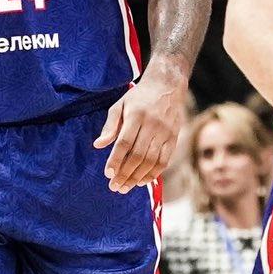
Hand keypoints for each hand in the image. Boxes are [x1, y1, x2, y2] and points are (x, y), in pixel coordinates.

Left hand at [94, 64, 187, 191]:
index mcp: (136, 115)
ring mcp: (165, 133)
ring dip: (137, 177)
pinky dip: (153, 174)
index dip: (116, 160)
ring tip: (125, 187)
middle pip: (138, 155)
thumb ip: (109, 125)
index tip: (107, 173)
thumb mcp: (120, 105)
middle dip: (125, 174)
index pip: (124, 142)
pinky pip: (164, 161)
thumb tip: (98, 145)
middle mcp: (152, 125)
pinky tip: (141, 181)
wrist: (167, 86)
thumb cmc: (138, 97)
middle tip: (114, 186)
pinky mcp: (174, 138)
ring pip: (151, 161)